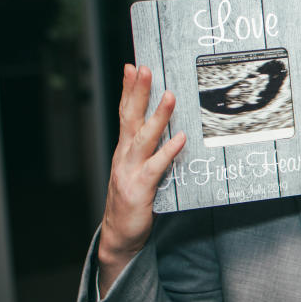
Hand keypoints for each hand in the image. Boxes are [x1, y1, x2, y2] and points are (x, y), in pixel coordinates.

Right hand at [98, 64, 184, 296]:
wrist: (120, 235)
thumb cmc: (133, 199)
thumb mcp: (138, 168)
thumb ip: (149, 148)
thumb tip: (171, 126)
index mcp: (124, 149)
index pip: (125, 113)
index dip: (128, 90)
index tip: (133, 66)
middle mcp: (124, 155)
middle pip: (130, 118)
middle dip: (137, 92)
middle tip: (144, 68)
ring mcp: (129, 171)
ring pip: (143, 138)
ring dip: (157, 116)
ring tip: (169, 96)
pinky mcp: (139, 188)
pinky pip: (156, 166)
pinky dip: (168, 151)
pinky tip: (180, 138)